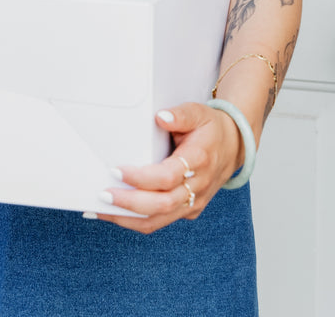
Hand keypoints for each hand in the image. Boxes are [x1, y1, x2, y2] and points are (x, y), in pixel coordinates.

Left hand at [92, 103, 241, 232]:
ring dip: (128, 218)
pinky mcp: (188, 210)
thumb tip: (161, 117)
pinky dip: (136, 220)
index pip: (168, 176)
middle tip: (103, 194)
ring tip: (100, 209)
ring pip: (159, 220)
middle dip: (130, 203)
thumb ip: (181, 115)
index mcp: (199, 160)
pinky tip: (115, 214)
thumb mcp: (199, 112)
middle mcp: (198, 187)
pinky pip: (160, 221)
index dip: (142, 178)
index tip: (117, 170)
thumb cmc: (210, 128)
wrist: (234, 146)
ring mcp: (194, 202)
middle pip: (162, 204)